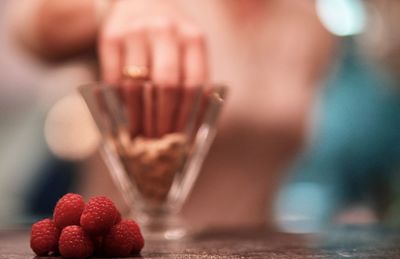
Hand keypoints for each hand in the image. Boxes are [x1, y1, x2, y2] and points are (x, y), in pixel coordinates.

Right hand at [98, 1, 207, 136]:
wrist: (139, 0)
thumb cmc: (170, 37)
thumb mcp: (189, 49)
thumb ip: (195, 81)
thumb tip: (195, 127)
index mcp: (193, 37)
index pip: (193, 84)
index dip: (186, 116)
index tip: (180, 138)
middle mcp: (166, 31)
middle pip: (167, 86)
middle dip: (162, 120)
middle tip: (158, 143)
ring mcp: (136, 32)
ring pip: (137, 86)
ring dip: (138, 118)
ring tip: (140, 137)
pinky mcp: (111, 36)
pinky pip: (113, 79)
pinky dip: (118, 103)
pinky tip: (123, 118)